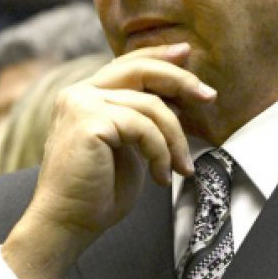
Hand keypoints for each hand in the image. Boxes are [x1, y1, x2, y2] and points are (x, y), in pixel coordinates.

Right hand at [2, 42, 216, 278]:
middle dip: (179, 80)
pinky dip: (161, 152)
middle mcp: (78, 93)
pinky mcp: (88, 119)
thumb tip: (177, 101)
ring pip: (150, 105)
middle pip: (139, 70)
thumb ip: (142, 120)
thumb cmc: (98, 193)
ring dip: (175, 139)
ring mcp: (80, 103)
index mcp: (85, 96)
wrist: (68, 224)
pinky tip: (162, 176)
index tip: (186, 54)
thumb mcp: (128, 146)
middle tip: (209, 96)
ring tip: (182, 167)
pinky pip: (143, 127)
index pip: (126, 65)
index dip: (158, 56)